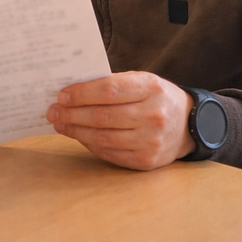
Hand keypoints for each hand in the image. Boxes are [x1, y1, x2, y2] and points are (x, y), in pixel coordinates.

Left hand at [46, 71, 194, 169]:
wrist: (189, 125)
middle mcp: (152, 115)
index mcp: (151, 88)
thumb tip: (73, 91)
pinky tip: (78, 135)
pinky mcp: (146, 161)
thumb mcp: (142, 81)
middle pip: (102, 116)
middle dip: (72, 113)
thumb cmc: (156, 98)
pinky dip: (89, 144)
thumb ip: (113, 84)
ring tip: (60, 123)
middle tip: (53, 111)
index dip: (82, 94)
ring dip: (76, 130)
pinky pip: (109, 153)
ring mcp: (150, 141)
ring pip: (103, 137)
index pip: (109, 90)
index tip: (62, 95)